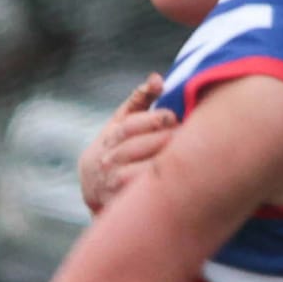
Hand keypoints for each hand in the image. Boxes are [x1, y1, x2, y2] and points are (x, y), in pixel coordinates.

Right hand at [79, 75, 174, 213]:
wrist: (94, 188)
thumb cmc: (116, 147)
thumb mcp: (121, 123)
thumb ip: (139, 100)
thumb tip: (158, 78)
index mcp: (110, 137)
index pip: (128, 126)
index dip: (152, 120)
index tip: (173, 117)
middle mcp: (108, 159)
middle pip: (136, 147)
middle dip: (163, 140)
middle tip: (188, 135)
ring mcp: (114, 182)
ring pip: (139, 171)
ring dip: (164, 162)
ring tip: (187, 155)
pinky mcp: (122, 203)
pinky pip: (143, 194)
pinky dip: (160, 186)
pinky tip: (180, 179)